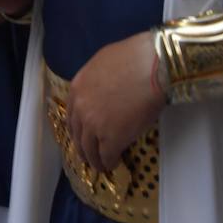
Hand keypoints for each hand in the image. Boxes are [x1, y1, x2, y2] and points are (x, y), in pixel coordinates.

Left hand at [66, 31, 164, 172]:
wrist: (151, 66)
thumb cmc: (134, 58)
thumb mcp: (103, 63)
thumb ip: (95, 81)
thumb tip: (102, 90)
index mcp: (77, 89)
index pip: (71, 116)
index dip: (78, 129)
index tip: (82, 135)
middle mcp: (81, 109)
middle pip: (78, 135)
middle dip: (83, 148)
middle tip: (89, 155)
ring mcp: (94, 126)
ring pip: (90, 150)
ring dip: (95, 159)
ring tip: (102, 164)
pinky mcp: (111, 139)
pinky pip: (107, 156)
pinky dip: (110, 162)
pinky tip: (114, 163)